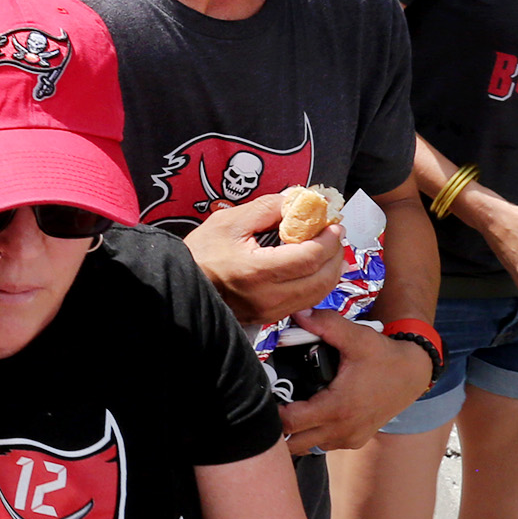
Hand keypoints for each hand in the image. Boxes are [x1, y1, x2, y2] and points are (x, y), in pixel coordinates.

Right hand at [184, 191, 344, 324]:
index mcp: (256, 271)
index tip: (333, 223)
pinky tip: (315, 266)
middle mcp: (267, 297)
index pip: (309, 257)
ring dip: (331, 270)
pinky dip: (317, 283)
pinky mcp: (269, 318)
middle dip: (336, 254)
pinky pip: (306, 302)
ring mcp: (270, 312)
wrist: (182, 285)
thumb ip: (267, 208)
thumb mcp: (228, 221)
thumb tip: (298, 200)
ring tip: (330, 248)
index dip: (328, 239)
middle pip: (322, 279)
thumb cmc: (201, 253)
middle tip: (336, 233)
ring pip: (318, 294)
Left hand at [278, 315, 433, 455]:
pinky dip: (311, 434)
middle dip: (278, 426)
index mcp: (338, 409)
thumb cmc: (385, 357)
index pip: (290, 423)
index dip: (272, 410)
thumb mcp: (357, 337)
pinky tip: (307, 413)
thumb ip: (326, 324)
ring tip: (289, 406)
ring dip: (294, 432)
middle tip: (274, 401)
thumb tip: (298, 313)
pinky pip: (322, 445)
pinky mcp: (354, 441)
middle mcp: (342, 431)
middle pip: (293, 443)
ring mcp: (349, 439)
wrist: (414, 375)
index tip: (267, 393)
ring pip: (306, 446)